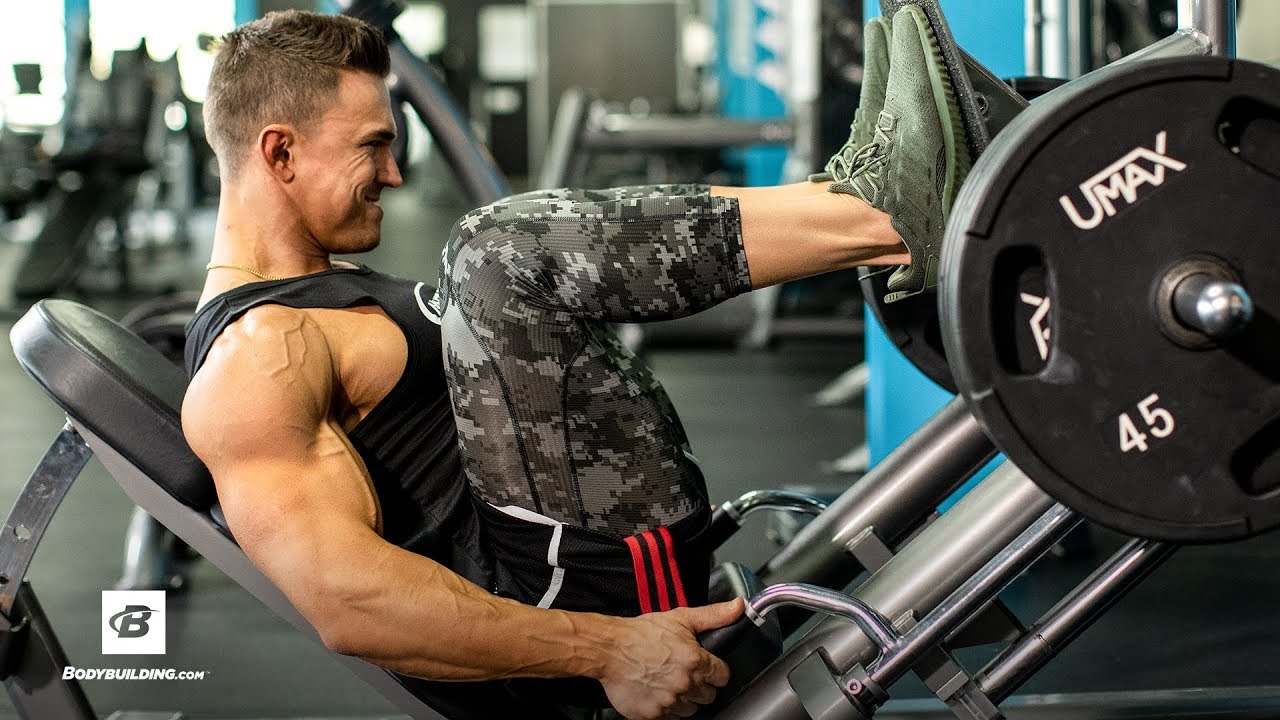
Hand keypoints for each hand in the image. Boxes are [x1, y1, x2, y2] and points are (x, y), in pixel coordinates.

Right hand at [596, 598, 743, 719]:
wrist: (610, 649)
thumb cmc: (642, 633)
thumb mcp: (680, 618)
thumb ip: (714, 615)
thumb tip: (738, 607)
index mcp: (695, 661)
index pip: (723, 676)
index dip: (714, 671)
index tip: (705, 667)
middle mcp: (684, 683)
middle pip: (708, 696)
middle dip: (700, 685)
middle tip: (683, 673)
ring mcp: (669, 701)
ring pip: (691, 709)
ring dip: (684, 698)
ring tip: (669, 682)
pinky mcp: (653, 715)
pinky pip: (671, 719)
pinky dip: (666, 709)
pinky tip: (658, 692)